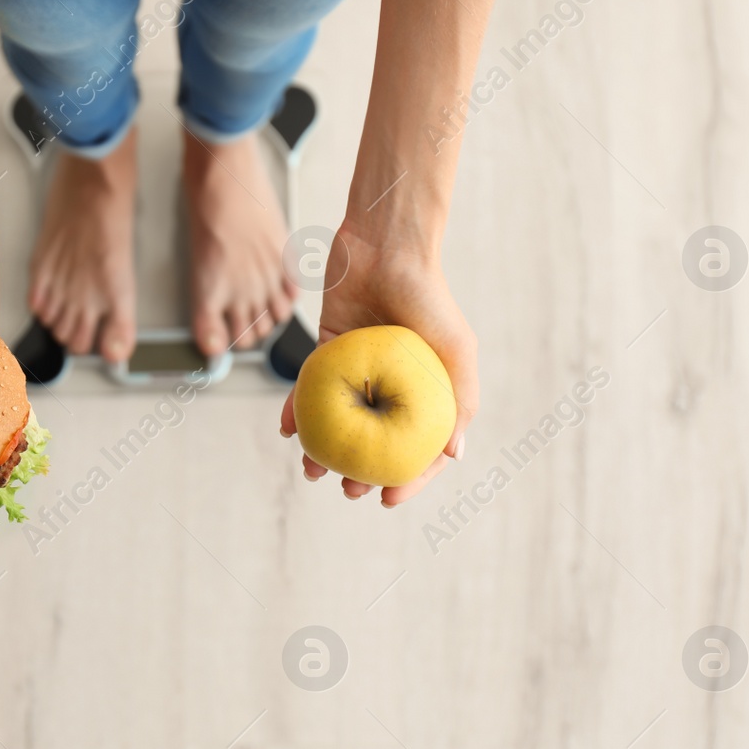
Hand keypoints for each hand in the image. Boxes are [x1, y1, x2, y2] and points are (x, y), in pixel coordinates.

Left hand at [279, 223, 478, 505]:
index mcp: (430, 392)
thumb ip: (460, 401)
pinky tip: (287, 430)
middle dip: (360, 473)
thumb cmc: (430, 296)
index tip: (385, 501)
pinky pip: (311, 389)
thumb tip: (455, 456)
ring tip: (310, 470)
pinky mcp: (329, 352)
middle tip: (346, 489)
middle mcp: (394, 386)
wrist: (387, 247)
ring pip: (340, 423)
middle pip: (376, 443)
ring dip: (323, 451)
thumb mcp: (456, 350)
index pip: (422, 449)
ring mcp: (361, 371)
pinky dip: (297, 410)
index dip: (407, 480)